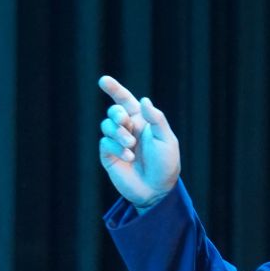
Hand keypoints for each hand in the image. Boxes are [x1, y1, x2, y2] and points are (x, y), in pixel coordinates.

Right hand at [96, 75, 180, 210]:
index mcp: (142, 121)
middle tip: (124, 122)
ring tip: (130, 144)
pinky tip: (129, 157)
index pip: (125, 101)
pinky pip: (105, 144)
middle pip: (114, 111)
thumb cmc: (166, 164)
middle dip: (116, 114)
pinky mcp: (109, 156)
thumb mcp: (166, 139)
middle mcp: (128, 129)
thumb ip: (156, 119)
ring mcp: (117, 143)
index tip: (103, 80)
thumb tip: (143, 100)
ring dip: (118, 132)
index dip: (114, 89)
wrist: (157, 190)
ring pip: (106, 126)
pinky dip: (116, 147)